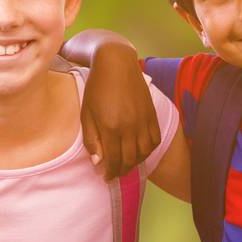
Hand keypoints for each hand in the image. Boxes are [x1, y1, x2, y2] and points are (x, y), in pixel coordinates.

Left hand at [81, 45, 159, 179]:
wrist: (116, 63)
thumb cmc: (96, 88)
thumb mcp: (86, 114)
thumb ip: (92, 139)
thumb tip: (98, 161)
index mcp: (111, 127)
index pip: (114, 160)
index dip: (110, 173)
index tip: (105, 177)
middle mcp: (130, 126)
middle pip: (130, 160)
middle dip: (121, 171)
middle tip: (114, 174)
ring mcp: (143, 120)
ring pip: (144, 152)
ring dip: (135, 163)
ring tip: (125, 164)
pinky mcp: (152, 114)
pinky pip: (155, 140)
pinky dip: (148, 150)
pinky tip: (139, 152)